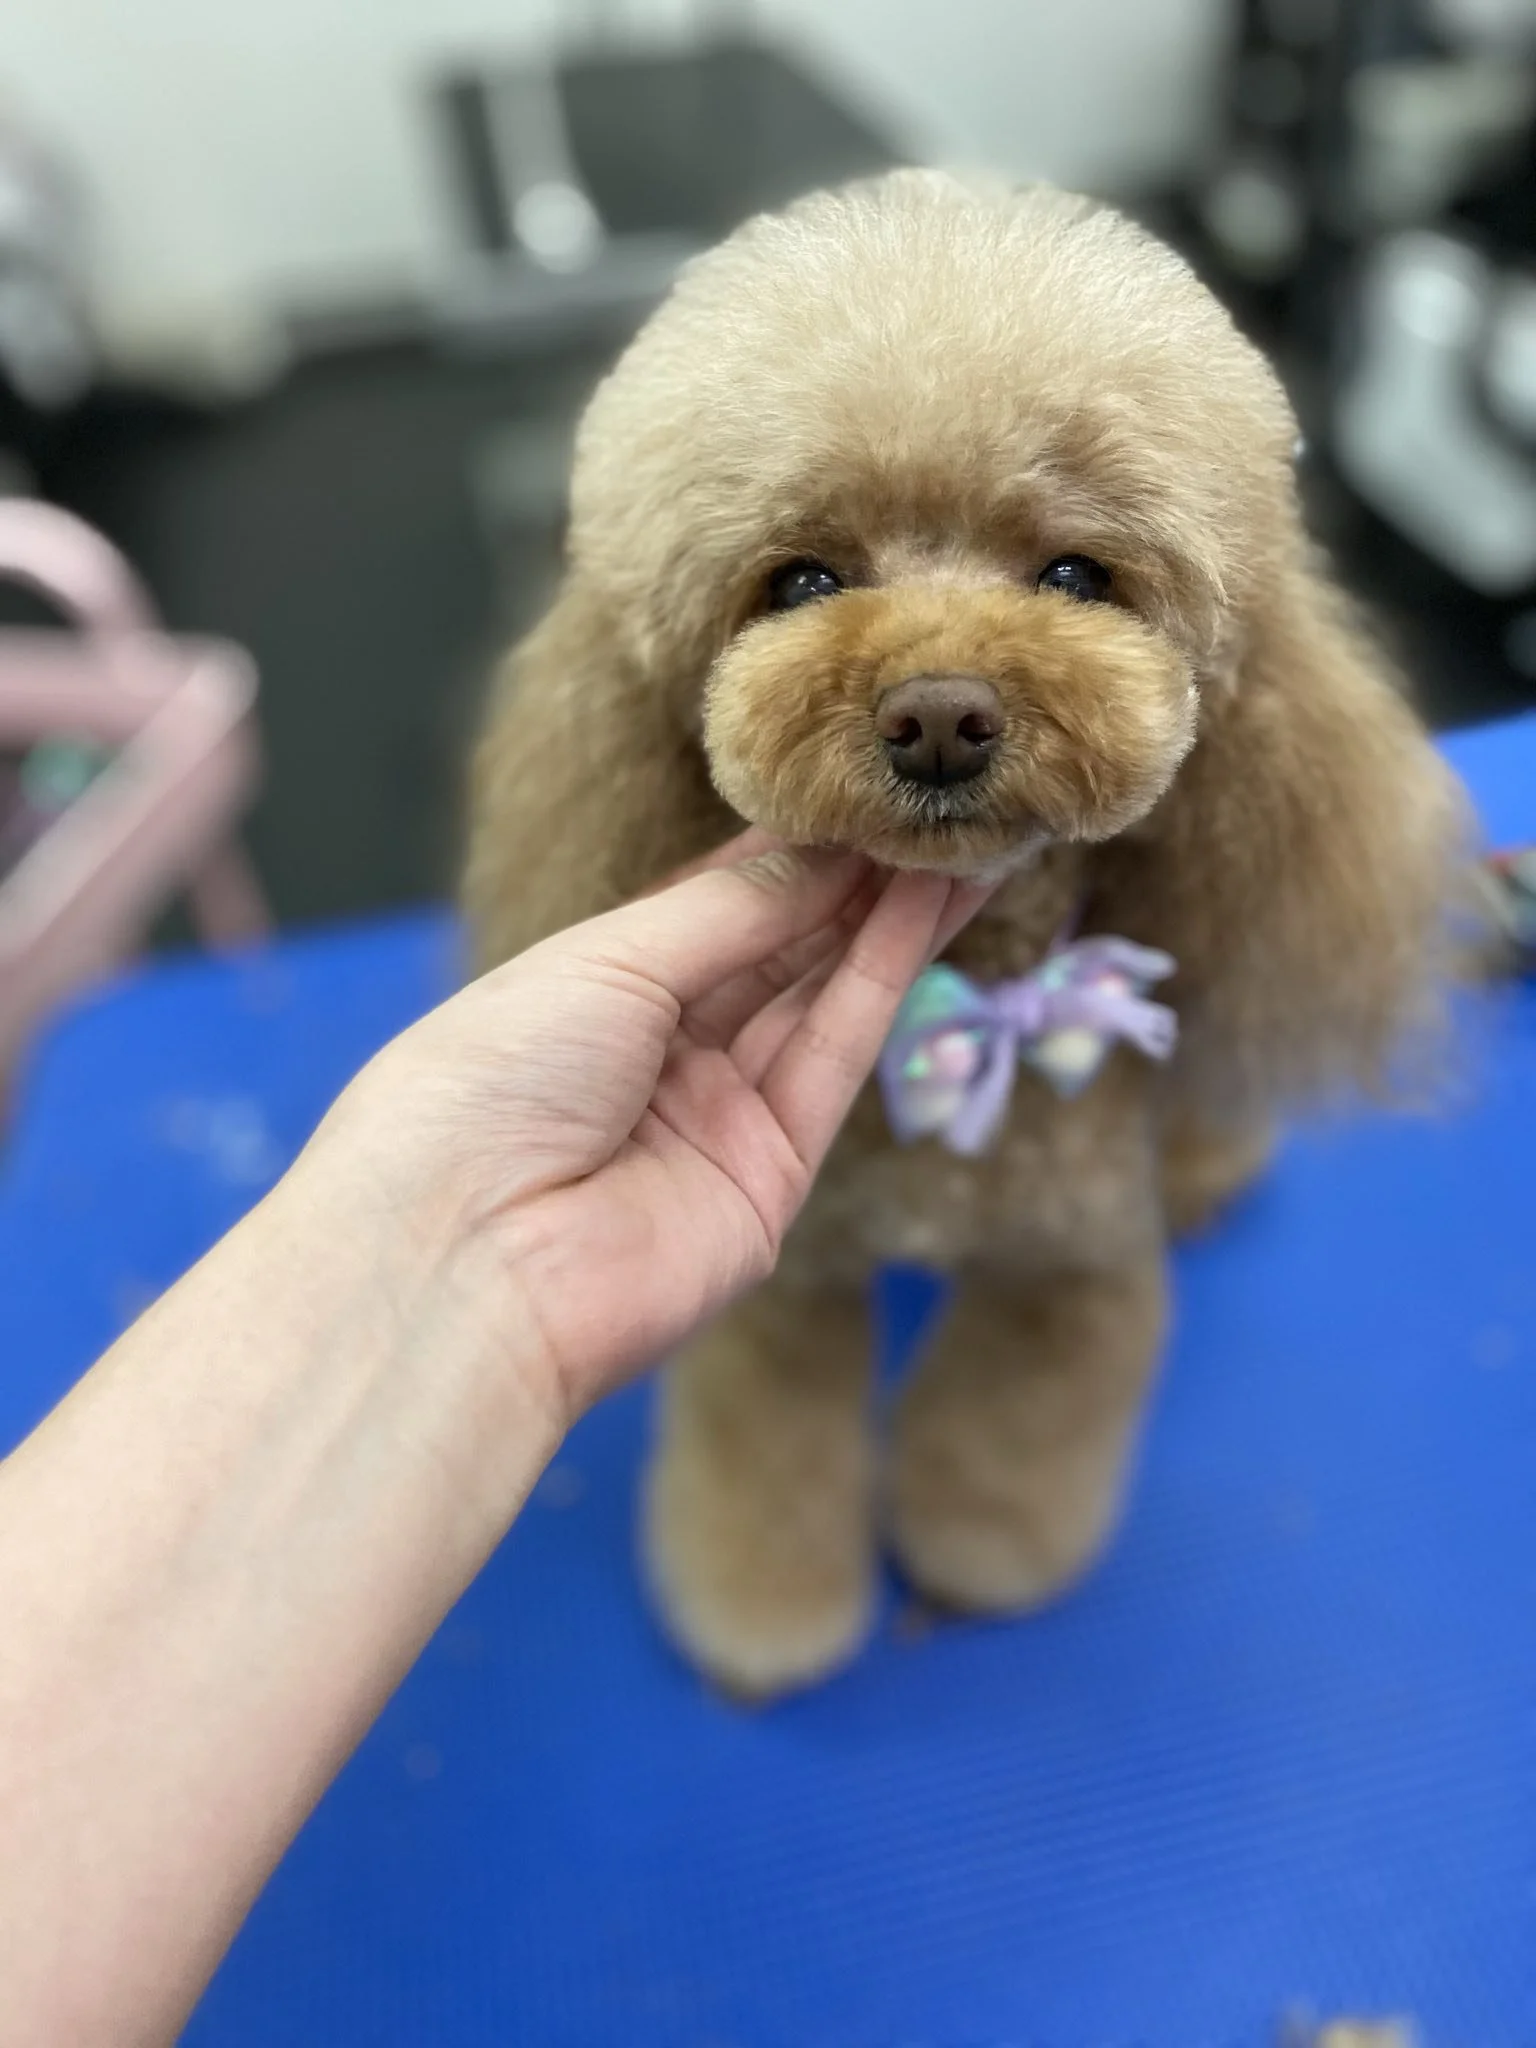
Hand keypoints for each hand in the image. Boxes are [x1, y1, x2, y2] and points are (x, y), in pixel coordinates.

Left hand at [328, 834, 989, 1419]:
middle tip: (934, 798)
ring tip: (958, 834)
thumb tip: (827, 850)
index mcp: (596, 992)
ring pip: (820, 996)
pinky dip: (884, 977)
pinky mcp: (771, 1177)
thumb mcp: (607, 961)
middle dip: (855, 874)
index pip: (713, 904)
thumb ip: (732, 908)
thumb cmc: (492, 1082)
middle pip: (778, 948)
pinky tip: (927, 904)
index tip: (861, 779)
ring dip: (889, 916)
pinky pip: (834, 1058)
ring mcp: (719, 1117)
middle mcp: (661, 1052)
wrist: (462, 1259)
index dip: (790, 845)